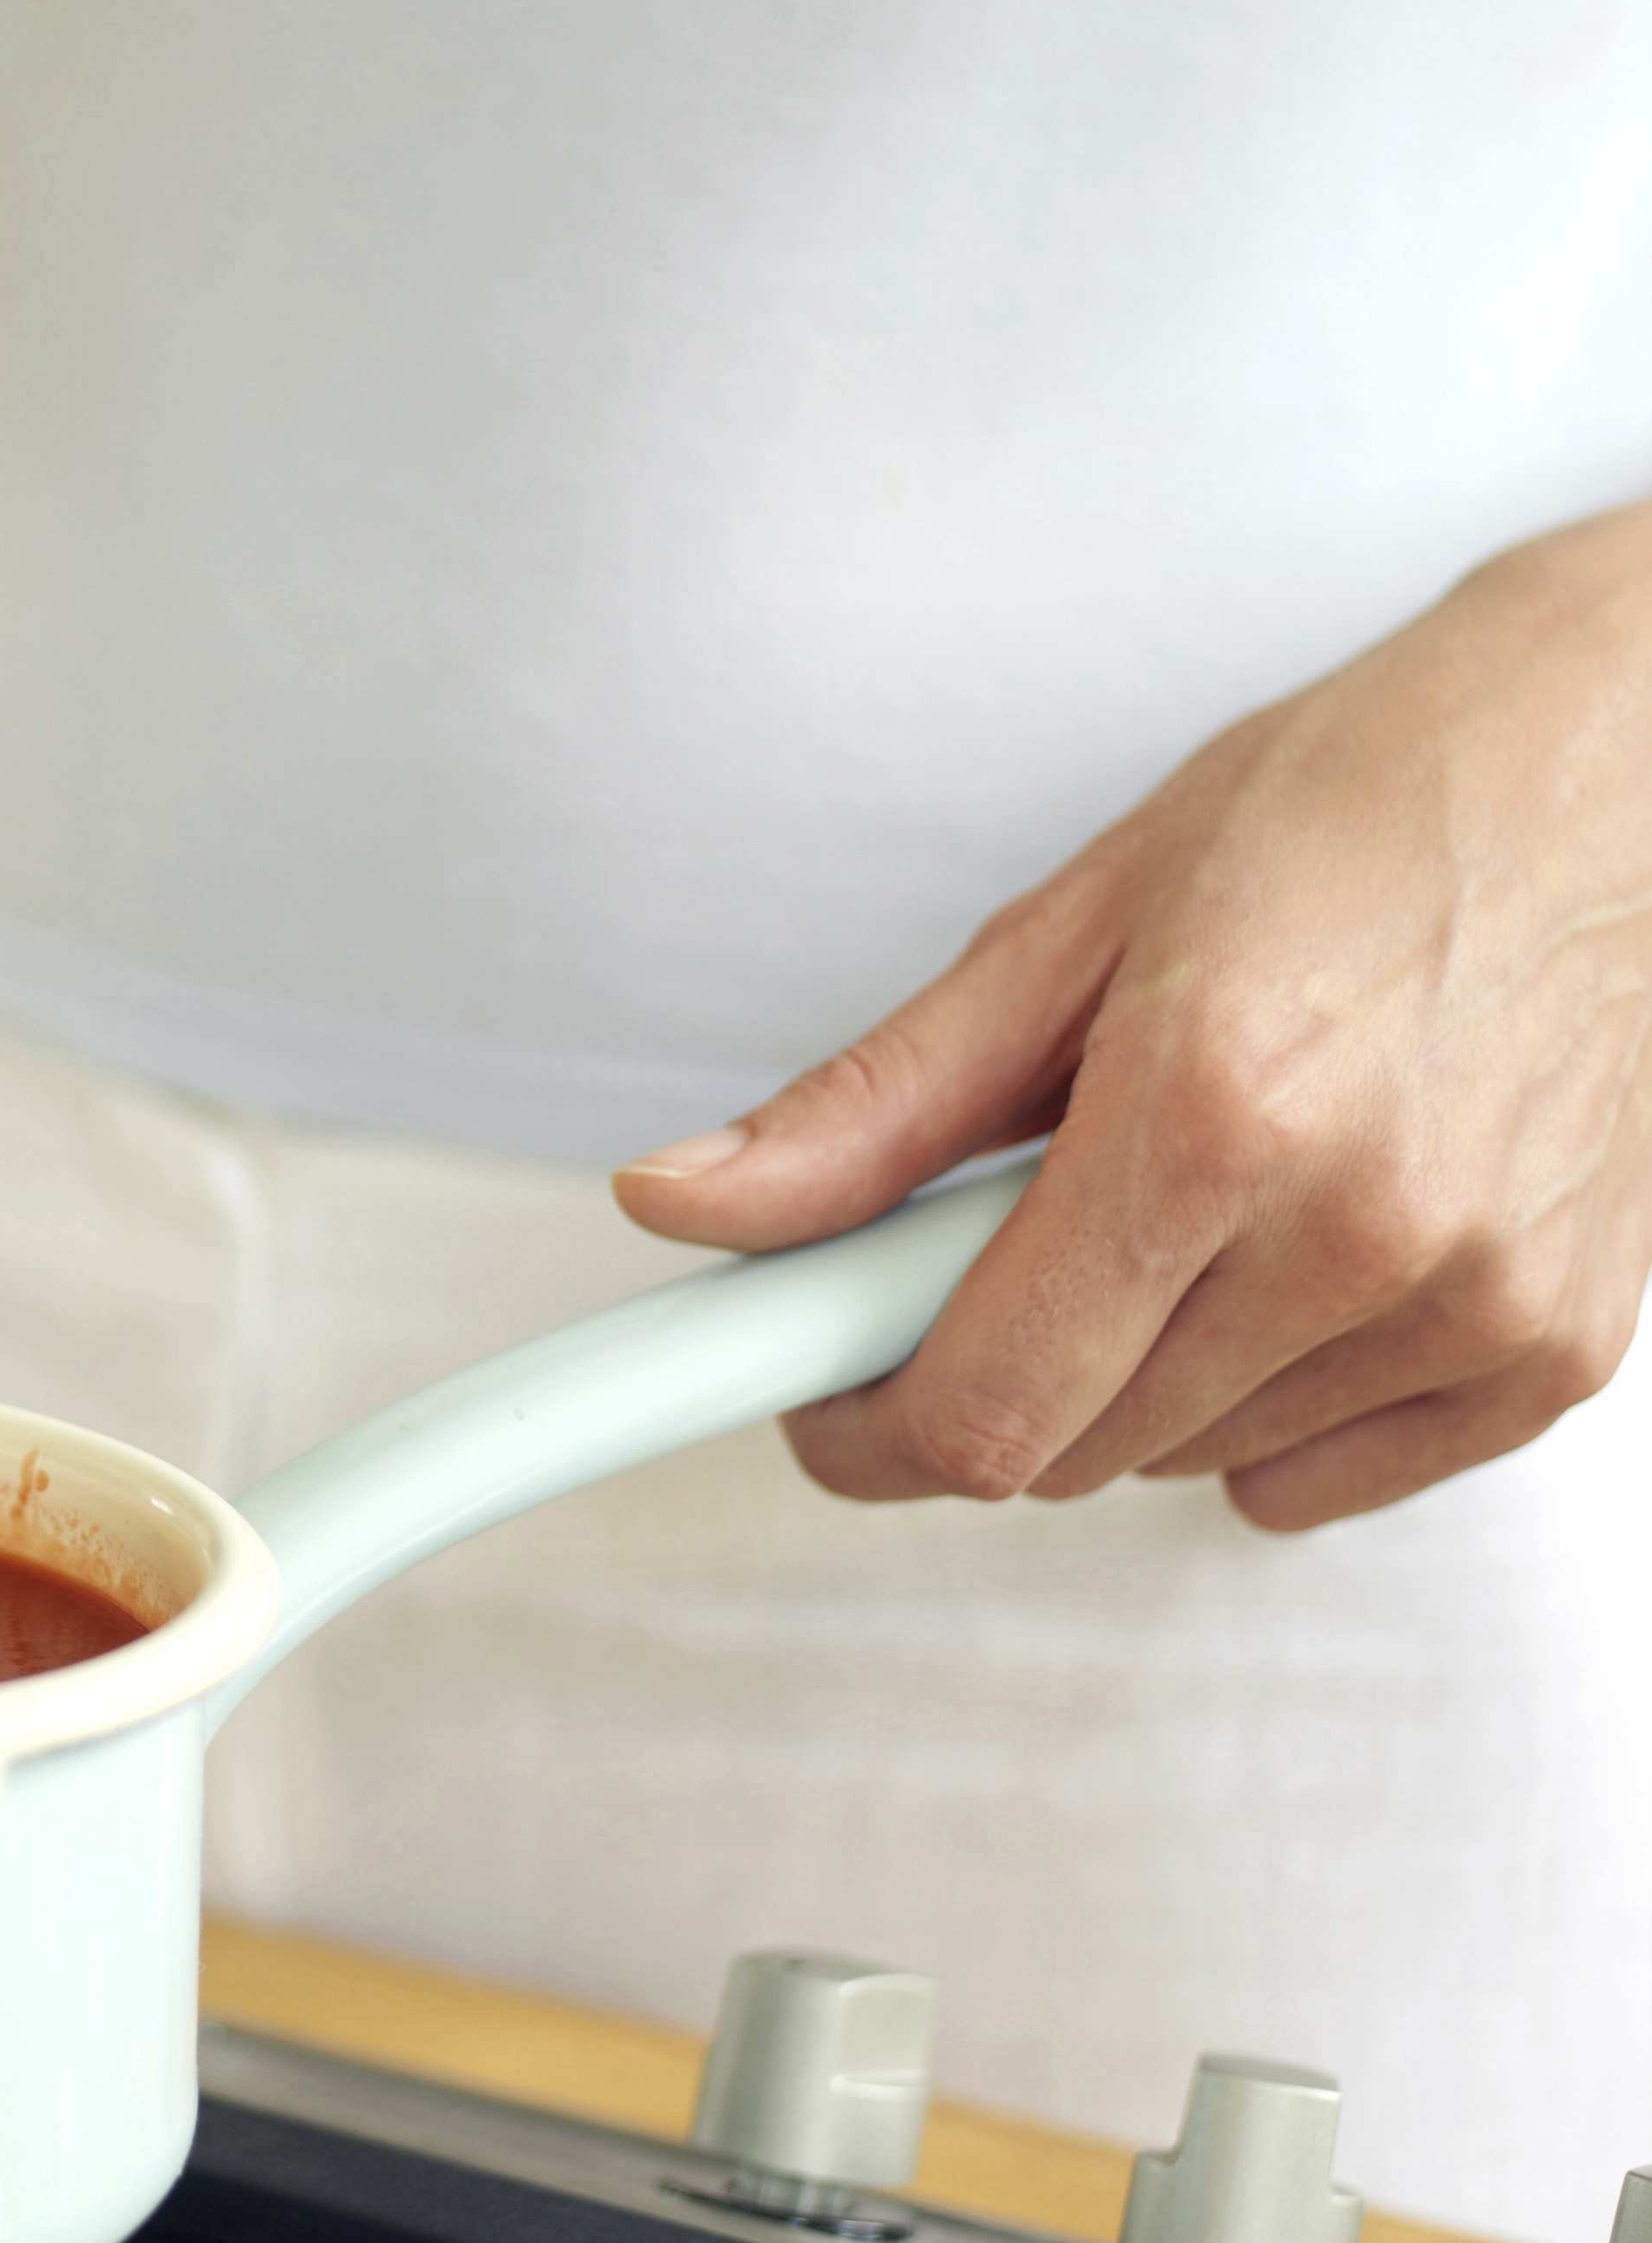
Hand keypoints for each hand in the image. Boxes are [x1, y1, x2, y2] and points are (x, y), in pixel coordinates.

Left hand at [613, 511, 1651, 1529]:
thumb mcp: (1069, 929)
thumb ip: (867, 1107)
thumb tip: (682, 1206)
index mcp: (1210, 1116)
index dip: (858, 1429)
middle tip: (995, 1228)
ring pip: (1187, 1462)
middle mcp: (1356, 1231)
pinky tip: (1277, 1261)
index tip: (811, 1388)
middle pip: (1074, 1448)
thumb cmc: (1346, 813)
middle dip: (985, 1366)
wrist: (1611, 768)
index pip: (984, 1408)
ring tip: (1173, 1196)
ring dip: (1125, 1375)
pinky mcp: (1556, 1350)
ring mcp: (1472, 1302)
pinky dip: (1258, 1406)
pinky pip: (1322, 1475)